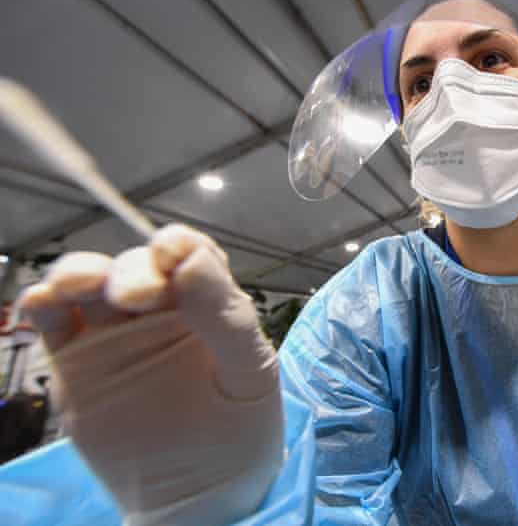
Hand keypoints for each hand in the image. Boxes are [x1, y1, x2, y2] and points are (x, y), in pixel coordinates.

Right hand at [18, 224, 282, 525]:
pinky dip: (44, 303)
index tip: (173, 249)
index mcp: (209, 304)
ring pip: (91, 285)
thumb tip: (192, 259)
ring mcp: (115, 333)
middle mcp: (160, 309)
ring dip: (81, 273)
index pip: (192, 257)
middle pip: (138, 269)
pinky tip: (45, 302)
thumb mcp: (248, 372)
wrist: (200, 495)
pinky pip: (55, 323)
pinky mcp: (77, 361)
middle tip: (137, 294)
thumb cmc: (238, 429)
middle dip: (134, 272)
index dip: (180, 245)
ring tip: (80, 285)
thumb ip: (225, 316)